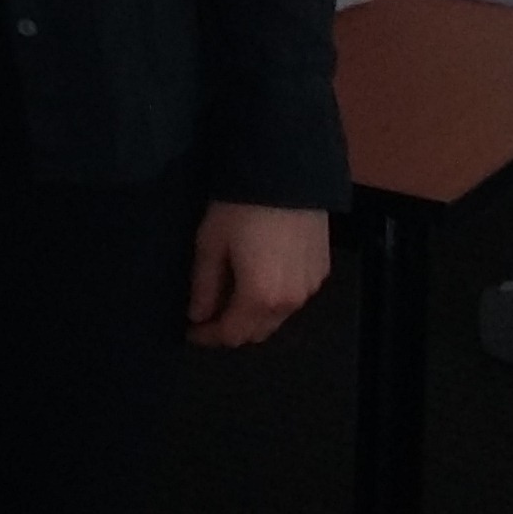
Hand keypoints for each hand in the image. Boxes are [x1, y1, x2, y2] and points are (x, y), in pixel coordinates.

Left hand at [187, 201, 328, 345]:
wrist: (287, 175)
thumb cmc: (239, 208)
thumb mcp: (210, 243)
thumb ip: (204, 285)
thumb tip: (197, 316)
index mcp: (260, 298)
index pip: (233, 334)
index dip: (208, 337)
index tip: (190, 332)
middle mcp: (291, 301)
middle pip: (258, 331)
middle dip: (232, 329)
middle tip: (207, 316)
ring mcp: (311, 287)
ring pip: (279, 318)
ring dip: (254, 316)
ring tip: (230, 298)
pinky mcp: (322, 271)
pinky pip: (295, 298)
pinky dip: (274, 300)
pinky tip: (258, 281)